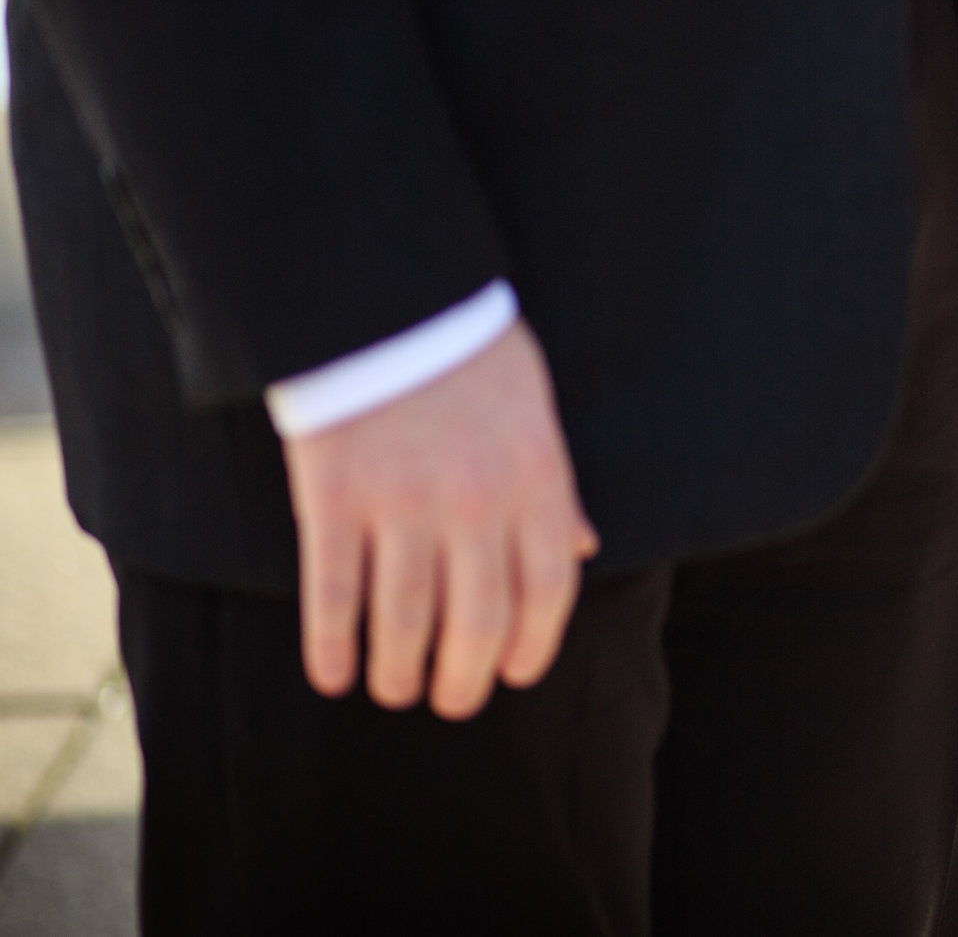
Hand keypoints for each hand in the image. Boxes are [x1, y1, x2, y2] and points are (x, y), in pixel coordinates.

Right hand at [283, 319, 598, 719]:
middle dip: (465, 679)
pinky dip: (333, 645)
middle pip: (478, 622)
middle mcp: (476, 501)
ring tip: (394, 690)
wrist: (390, 299)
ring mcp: (403, 503)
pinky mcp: (335, 498)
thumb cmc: (473, 356)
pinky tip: (334, 675)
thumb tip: (583, 550)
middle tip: (451, 701)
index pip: (548, 589)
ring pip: (405, 621)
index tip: (513, 674)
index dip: (532, 646)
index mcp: (536, 479)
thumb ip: (557, 488)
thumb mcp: (537, 412)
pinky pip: (335, 594)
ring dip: (399, 670)